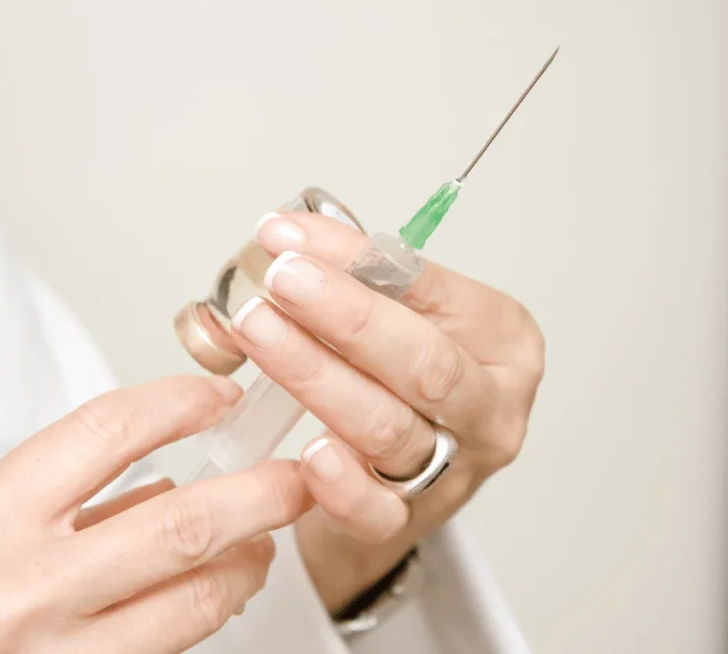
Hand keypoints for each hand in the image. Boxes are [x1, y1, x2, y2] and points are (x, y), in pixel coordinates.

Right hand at [0, 376, 310, 653]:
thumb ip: (72, 495)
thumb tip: (172, 474)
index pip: (107, 432)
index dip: (179, 404)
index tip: (218, 398)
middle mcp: (24, 589)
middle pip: (181, 522)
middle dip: (260, 492)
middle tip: (296, 475)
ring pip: (197, 597)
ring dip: (249, 561)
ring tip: (261, 542)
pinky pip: (177, 645)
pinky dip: (212, 609)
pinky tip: (218, 591)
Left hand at [229, 211, 543, 611]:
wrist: (400, 480)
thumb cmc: (400, 383)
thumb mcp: (401, 319)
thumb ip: (358, 281)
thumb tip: (288, 237)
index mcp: (501, 339)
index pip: (429, 287)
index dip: (355, 258)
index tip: (287, 236)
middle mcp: (489, 407)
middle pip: (423, 362)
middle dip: (347, 315)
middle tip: (282, 279)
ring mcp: (455, 471)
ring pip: (387, 425)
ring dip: (316, 374)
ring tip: (258, 331)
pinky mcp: (407, 522)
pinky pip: (376, 509)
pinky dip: (342, 482)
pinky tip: (308, 452)